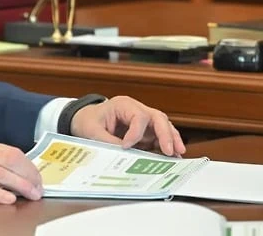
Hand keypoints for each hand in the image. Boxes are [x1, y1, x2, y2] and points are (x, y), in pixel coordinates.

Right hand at [0, 139, 43, 204]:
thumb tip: (13, 172)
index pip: (13, 152)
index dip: (29, 166)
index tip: (38, 178)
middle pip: (11, 161)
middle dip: (29, 175)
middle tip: (39, 188)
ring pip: (1, 173)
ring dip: (20, 185)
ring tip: (31, 195)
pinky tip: (8, 199)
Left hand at [69, 95, 185, 156]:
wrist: (84, 121)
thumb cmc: (88, 121)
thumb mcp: (92, 131)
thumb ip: (108, 142)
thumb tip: (124, 154)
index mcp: (123, 104)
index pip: (139, 116)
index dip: (136, 133)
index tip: (127, 147)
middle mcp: (137, 110)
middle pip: (157, 118)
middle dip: (166, 134)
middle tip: (170, 150)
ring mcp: (143, 121)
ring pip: (163, 126)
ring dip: (171, 140)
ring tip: (178, 154)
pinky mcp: (144, 133)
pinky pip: (159, 138)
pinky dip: (166, 146)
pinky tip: (172, 157)